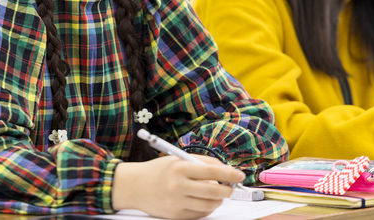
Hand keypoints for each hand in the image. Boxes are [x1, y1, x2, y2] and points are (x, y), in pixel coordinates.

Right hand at [112, 155, 244, 218]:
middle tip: (230, 188)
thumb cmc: (158, 170)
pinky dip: (206, 209)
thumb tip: (224, 170)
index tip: (239, 175)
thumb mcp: (177, 159)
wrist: (134, 186)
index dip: (229, 174)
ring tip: (217, 195)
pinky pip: (199, 215)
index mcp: (180, 168)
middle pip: (214, 192)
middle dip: (227, 191)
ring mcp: (177, 203)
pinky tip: (204, 202)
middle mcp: (178, 186)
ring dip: (218, 201)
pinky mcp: (175, 215)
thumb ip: (200, 163)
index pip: (212, 172)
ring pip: (209, 206)